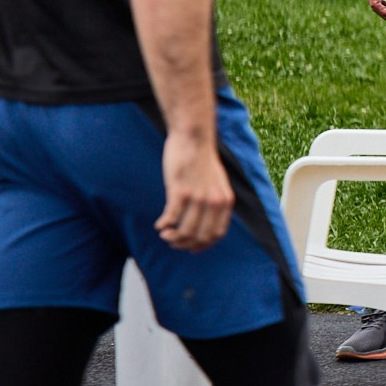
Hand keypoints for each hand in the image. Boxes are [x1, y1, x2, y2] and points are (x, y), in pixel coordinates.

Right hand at [157, 131, 233, 251]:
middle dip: (184, 244)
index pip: (217, 233)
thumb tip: (205, 222)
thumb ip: (214, 200)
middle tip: (173, 241)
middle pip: (200, 237)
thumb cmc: (202, 159)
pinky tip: (159, 224)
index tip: (190, 248)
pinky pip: (171, 219)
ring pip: (185, 232)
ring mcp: (198, 197)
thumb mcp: (217, 182)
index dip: (202, 245)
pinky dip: (163, 225)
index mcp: (225, 200)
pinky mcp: (180, 191)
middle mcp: (215, 201)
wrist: (194, 137)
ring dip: (172, 238)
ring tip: (165, 233)